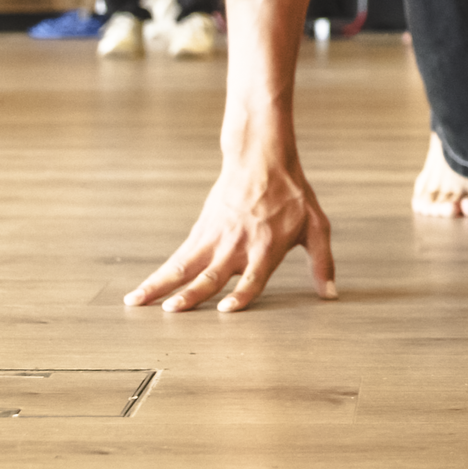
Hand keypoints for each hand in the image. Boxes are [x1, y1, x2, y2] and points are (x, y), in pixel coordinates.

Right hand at [125, 160, 337, 312]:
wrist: (261, 158)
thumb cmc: (291, 194)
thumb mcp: (315, 226)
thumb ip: (322, 261)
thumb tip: (330, 294)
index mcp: (266, 248)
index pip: (253, 277)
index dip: (240, 294)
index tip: (226, 310)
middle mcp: (237, 246)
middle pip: (211, 275)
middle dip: (191, 294)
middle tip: (172, 310)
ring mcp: (215, 239)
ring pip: (183, 267)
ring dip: (160, 286)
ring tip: (137, 303)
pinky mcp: (201, 233)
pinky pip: (177, 258)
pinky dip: (158, 275)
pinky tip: (143, 290)